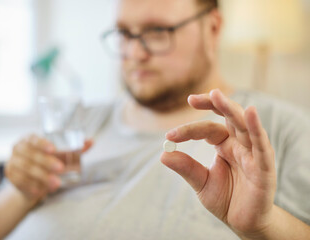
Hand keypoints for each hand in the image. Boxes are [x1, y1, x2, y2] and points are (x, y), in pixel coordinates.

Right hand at [5, 134, 92, 203]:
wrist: (31, 180)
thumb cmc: (47, 162)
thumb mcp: (61, 155)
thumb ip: (75, 148)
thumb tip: (91, 142)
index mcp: (30, 139)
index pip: (34, 138)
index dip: (42, 143)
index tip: (53, 149)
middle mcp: (18, 148)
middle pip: (30, 154)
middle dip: (46, 162)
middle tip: (61, 169)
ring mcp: (12, 161)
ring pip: (26, 168)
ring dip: (41, 176)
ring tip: (56, 183)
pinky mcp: (10, 175)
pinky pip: (19, 180)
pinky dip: (31, 185)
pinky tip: (40, 190)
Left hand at [161, 89, 276, 237]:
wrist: (243, 222)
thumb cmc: (226, 199)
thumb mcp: (201, 182)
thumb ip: (186, 168)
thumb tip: (163, 154)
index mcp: (225, 145)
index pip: (207, 129)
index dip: (188, 130)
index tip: (169, 136)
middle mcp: (239, 144)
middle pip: (228, 117)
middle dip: (212, 104)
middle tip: (191, 99)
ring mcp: (253, 153)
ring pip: (243, 125)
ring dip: (230, 109)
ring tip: (215, 94)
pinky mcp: (264, 167)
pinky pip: (261, 145)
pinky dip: (256, 128)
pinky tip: (250, 113)